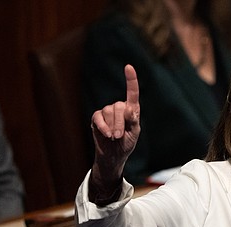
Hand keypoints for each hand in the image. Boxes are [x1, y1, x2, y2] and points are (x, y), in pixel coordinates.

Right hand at [90, 64, 140, 191]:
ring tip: (115, 137)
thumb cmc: (126, 144)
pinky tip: (107, 134)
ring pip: (109, 112)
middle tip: (120, 136)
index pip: (132, 93)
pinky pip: (98, 117)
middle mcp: (118, 107)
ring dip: (113, 127)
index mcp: (131, 110)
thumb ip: (133, 121)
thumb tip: (129, 109)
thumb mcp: (134, 134)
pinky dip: (103, 127)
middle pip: (119, 107)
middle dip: (120, 123)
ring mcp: (106, 112)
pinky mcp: (97, 118)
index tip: (128, 67)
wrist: (113, 155)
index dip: (130, 80)